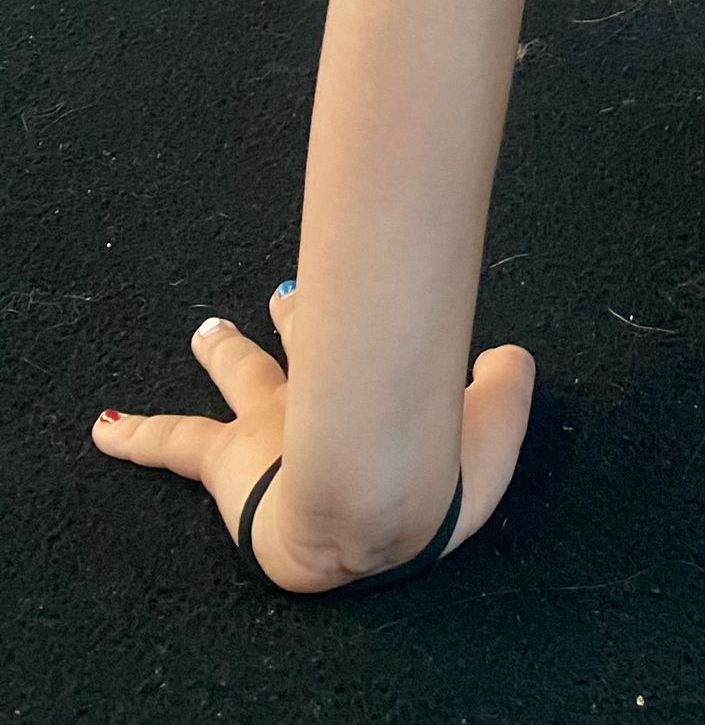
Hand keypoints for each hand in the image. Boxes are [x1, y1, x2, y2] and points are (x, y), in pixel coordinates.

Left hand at [89, 283, 535, 592]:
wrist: (369, 512)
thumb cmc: (431, 481)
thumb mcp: (497, 429)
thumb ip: (503, 389)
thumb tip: (503, 359)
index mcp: (383, 387)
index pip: (376, 342)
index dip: (376, 324)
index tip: (377, 305)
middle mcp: (326, 390)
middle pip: (308, 341)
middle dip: (296, 317)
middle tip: (285, 292)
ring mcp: (272, 422)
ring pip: (242, 375)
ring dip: (225, 351)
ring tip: (206, 332)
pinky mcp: (227, 460)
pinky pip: (174, 444)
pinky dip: (135, 436)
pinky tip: (101, 428)